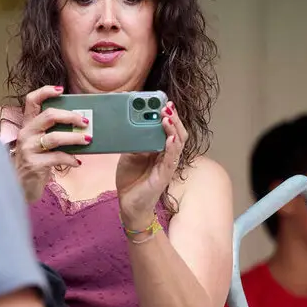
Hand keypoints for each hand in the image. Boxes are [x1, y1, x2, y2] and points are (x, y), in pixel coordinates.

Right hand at [12, 85, 89, 201]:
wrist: (19, 187)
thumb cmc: (34, 162)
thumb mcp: (39, 144)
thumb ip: (53, 132)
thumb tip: (80, 127)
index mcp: (28, 125)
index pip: (31, 101)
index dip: (45, 91)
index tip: (61, 90)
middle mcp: (26, 134)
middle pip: (48, 116)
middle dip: (70, 116)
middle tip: (85, 122)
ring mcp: (28, 149)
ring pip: (55, 137)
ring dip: (75, 138)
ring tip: (87, 140)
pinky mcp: (34, 164)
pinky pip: (57, 157)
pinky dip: (71, 159)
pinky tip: (77, 162)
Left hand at [116, 101, 186, 228]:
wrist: (128, 204)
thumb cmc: (131, 179)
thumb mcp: (129, 155)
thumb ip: (134, 141)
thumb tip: (132, 123)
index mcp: (160, 149)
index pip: (169, 129)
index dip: (169, 115)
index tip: (164, 102)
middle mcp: (167, 155)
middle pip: (178, 133)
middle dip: (174, 118)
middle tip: (167, 105)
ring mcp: (167, 165)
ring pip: (177, 144)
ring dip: (173, 129)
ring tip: (167, 118)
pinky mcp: (164, 176)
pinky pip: (171, 160)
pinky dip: (171, 148)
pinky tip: (169, 139)